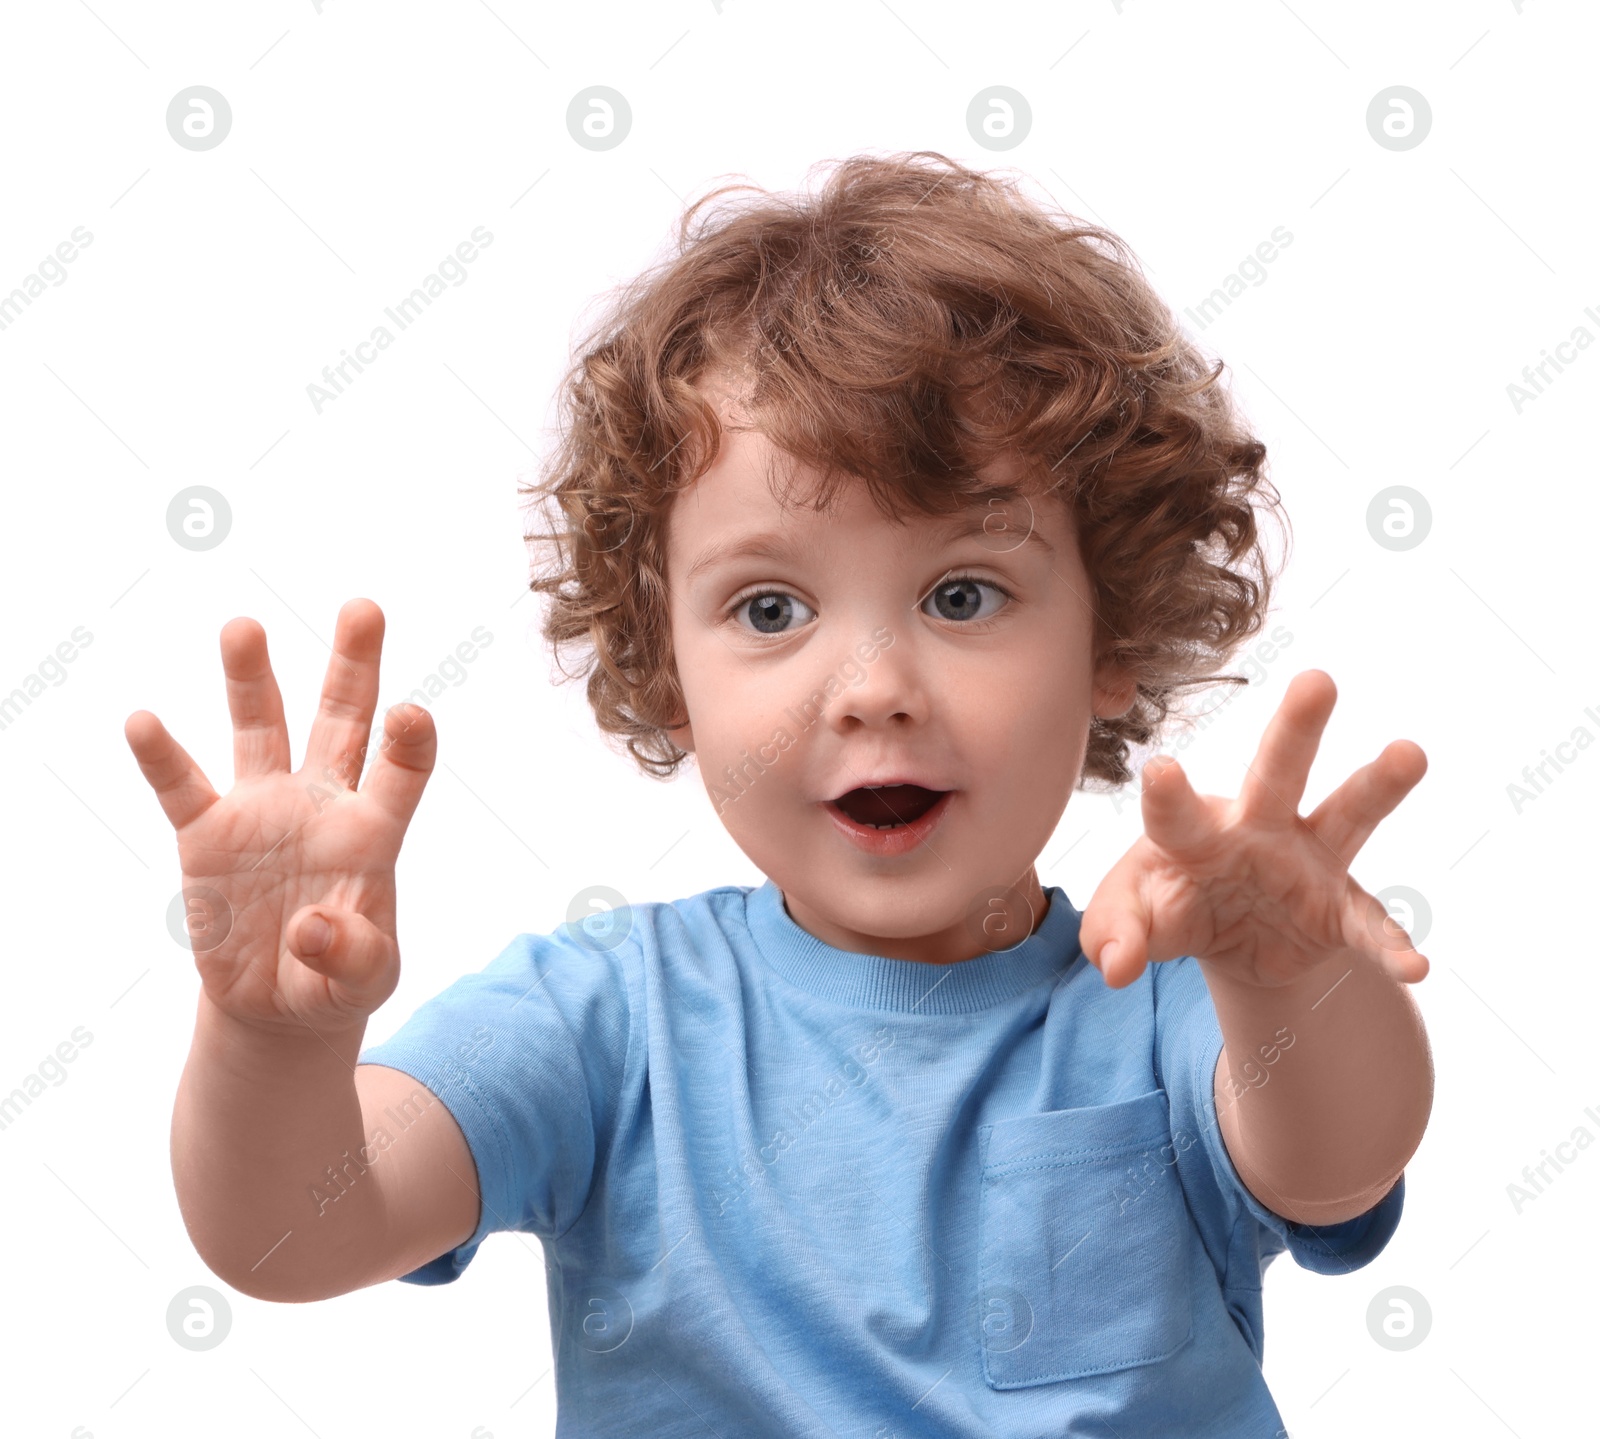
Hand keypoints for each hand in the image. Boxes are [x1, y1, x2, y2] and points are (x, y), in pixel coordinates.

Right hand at [125, 599, 435, 1035]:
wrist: (281, 1001)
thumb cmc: (340, 979)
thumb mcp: (364, 982)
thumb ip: (353, 957)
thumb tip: (314, 928)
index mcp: (374, 833)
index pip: (401, 774)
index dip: (409, 744)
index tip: (412, 713)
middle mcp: (322, 804)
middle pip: (342, 720)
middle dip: (354, 664)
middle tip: (365, 607)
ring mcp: (263, 811)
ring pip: (259, 730)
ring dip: (251, 680)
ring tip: (244, 626)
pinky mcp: (207, 835)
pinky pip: (182, 788)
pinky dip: (162, 758)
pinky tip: (143, 721)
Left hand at [1079, 669, 1428, 991]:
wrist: (1229, 940)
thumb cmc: (1167, 907)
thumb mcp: (1132, 919)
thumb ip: (1113, 935)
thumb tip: (1115, 968)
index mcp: (1193, 829)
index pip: (1174, 811)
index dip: (1167, 793)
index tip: (1161, 770)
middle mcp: (1257, 829)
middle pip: (1275, 773)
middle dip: (1295, 729)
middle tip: (1316, 680)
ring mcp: (1307, 863)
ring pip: (1346, 814)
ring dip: (1376, 785)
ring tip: (1410, 752)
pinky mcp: (1339, 910)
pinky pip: (1370, 926)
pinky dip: (1391, 945)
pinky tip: (1414, 965)